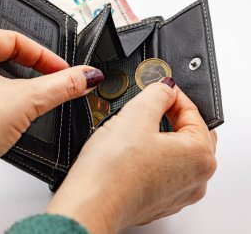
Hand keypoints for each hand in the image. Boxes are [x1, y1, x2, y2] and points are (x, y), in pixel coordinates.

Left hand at [0, 21, 103, 219]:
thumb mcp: (25, 102)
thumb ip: (61, 86)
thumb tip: (86, 76)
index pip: (14, 39)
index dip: (45, 56)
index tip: (63, 71)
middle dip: (18, 54)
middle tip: (38, 65)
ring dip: (1, 69)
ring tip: (22, 81)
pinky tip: (1, 101)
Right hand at [47, 79, 216, 233]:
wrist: (90, 203)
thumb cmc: (113, 170)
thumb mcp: (136, 114)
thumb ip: (158, 93)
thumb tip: (165, 88)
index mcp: (200, 157)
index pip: (194, 113)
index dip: (174, 95)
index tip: (159, 87)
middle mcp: (196, 180)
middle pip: (190, 135)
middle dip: (171, 116)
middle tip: (150, 105)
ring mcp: (177, 194)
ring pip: (176, 155)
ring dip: (162, 138)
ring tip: (137, 129)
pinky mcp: (158, 201)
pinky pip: (163, 172)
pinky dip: (153, 159)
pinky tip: (132, 154)